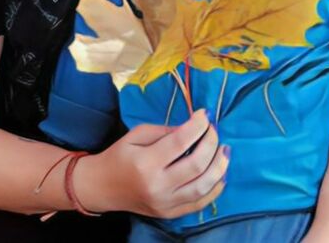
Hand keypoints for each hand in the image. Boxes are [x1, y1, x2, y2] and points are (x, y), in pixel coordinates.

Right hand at [76, 109, 228, 217]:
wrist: (103, 187)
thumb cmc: (119, 155)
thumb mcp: (137, 134)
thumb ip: (165, 131)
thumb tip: (193, 128)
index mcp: (146, 162)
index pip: (180, 142)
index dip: (198, 125)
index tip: (205, 113)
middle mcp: (158, 185)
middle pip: (196, 164)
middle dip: (211, 142)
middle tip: (214, 129)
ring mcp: (166, 203)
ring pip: (203, 187)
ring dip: (220, 166)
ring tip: (225, 149)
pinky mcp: (170, 214)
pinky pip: (200, 203)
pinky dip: (215, 188)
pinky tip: (221, 173)